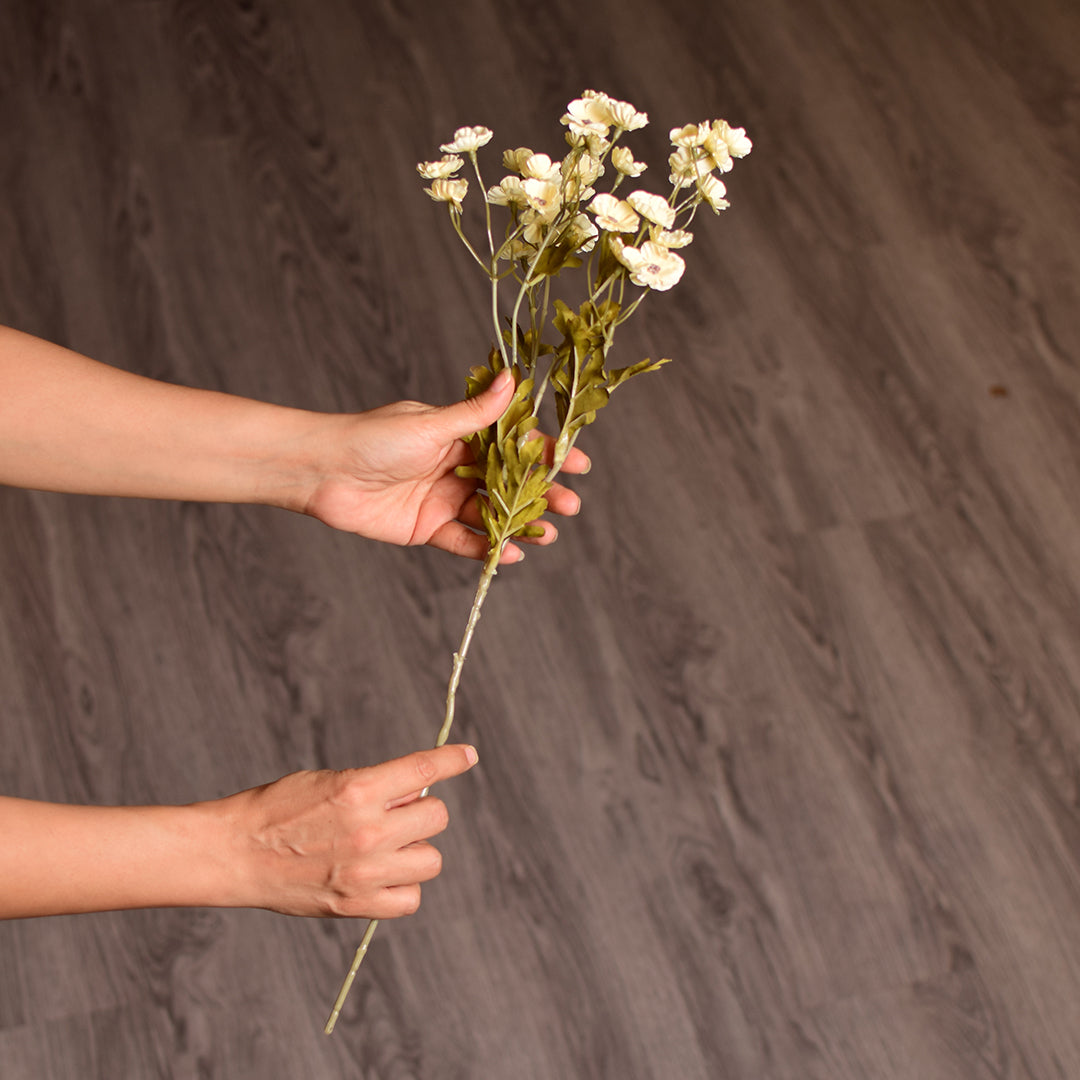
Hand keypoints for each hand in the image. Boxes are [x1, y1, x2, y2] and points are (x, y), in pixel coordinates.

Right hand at [216, 745, 478, 917]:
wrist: (235, 852)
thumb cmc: (277, 809)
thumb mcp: (328, 780)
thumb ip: (374, 787)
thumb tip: (415, 793)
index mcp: (359, 789)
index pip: (423, 769)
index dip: (452, 760)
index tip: (468, 755)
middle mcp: (368, 830)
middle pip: (437, 816)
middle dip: (420, 811)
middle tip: (394, 815)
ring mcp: (365, 871)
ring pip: (432, 859)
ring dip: (416, 849)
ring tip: (386, 848)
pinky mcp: (356, 903)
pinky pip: (410, 899)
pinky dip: (403, 887)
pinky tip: (382, 876)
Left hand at [300, 369, 591, 562]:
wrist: (323, 472)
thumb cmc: (373, 438)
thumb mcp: (431, 424)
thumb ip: (475, 413)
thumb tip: (511, 378)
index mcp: (459, 436)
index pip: (514, 444)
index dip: (546, 453)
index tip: (578, 463)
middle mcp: (455, 467)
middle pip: (509, 483)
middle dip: (541, 494)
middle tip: (570, 505)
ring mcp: (442, 499)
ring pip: (491, 514)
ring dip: (519, 524)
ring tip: (545, 535)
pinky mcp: (426, 528)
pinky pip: (463, 541)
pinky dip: (486, 548)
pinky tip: (509, 554)